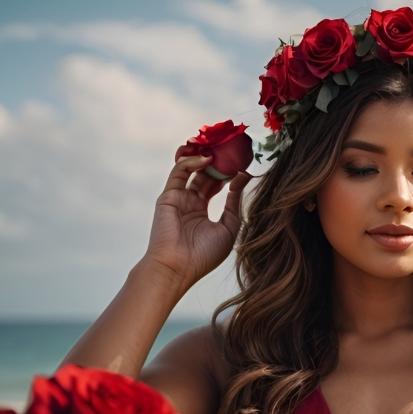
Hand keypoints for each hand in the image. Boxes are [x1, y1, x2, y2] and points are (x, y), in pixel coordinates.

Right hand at [142, 144, 249, 290]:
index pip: (217, 184)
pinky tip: (207, 158)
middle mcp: (190, 202)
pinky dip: (191, 161)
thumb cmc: (204, 255)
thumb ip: (234, 204)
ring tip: (219, 146)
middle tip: (232, 147)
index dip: (230, 172)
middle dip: (218, 160)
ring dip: (204, 155)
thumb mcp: (228, 228)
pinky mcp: (168, 195)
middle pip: (205, 173)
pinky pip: (179, 172)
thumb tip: (243, 178)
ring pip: (191, 168)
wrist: (178, 267)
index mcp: (203, 212)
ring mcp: (178, 198)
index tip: (244, 162)